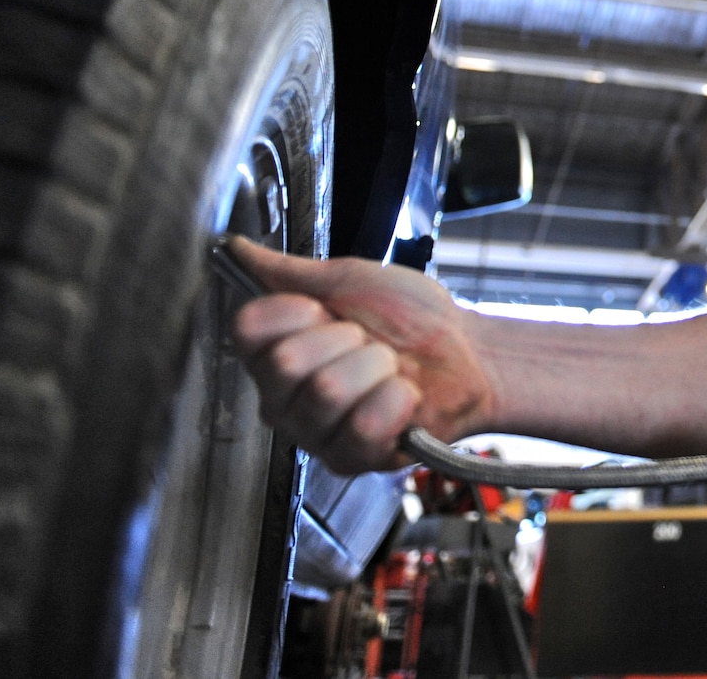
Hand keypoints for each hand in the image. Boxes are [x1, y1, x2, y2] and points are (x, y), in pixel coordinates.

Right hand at [228, 237, 495, 473]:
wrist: (467, 351)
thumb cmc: (413, 318)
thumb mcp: (351, 281)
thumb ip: (290, 272)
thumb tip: (239, 248)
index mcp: (275, 349)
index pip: (248, 327)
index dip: (296, 311)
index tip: (329, 310)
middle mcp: (284, 396)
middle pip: (284, 363)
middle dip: (345, 338)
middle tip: (368, 342)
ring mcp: (313, 432)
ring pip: (326, 391)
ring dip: (376, 367)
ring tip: (389, 369)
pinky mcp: (349, 458)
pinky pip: (361, 426)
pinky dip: (396, 399)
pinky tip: (404, 397)